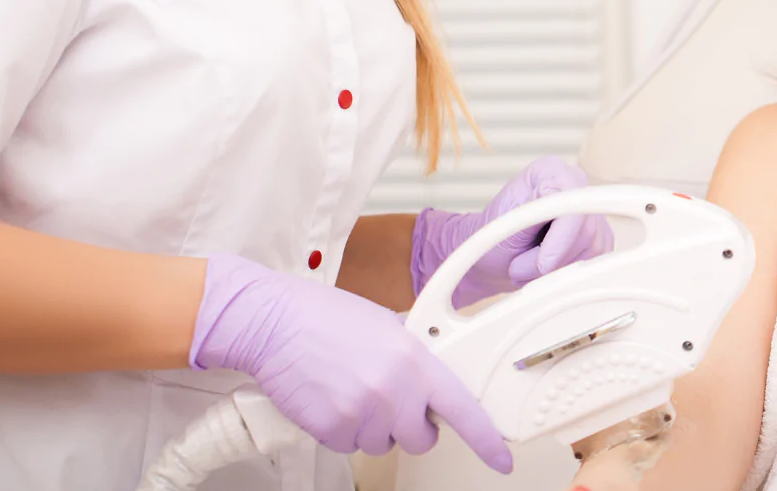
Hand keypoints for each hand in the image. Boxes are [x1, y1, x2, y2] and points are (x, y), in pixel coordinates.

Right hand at [190, 253, 512, 471]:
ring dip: (370, 426)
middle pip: (422, 438)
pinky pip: (349, 446)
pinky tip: (329, 398)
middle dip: (409, 427)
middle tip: (386, 400)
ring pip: (382, 444)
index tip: (502, 458)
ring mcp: (364, 413)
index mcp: (415, 360)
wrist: (275, 323)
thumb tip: (428, 386)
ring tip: (348, 388)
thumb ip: (413, 360)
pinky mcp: (334, 430)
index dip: (486, 438)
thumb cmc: (326, 318)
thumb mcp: (387, 327)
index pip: (463, 408)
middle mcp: (395, 389)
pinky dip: (340, 430)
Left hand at [412, 155, 614, 308]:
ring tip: (527, 268)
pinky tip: (545, 271)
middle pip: (584, 233)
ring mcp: (591, 213)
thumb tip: (564, 223)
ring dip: (556, 271)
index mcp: (551, 171)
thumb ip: (533, 221)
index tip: (543, 265)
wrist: (494, 257)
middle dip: (552, 261)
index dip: (561, 241)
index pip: (573, 206)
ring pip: (590, 252)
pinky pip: (593, 264)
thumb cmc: (492, 239)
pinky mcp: (598, 239)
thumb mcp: (504, 227)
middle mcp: (576, 186)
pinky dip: (566, 275)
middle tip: (518, 267)